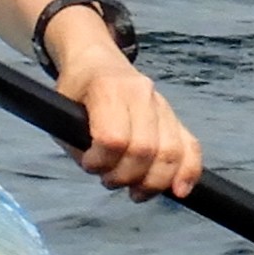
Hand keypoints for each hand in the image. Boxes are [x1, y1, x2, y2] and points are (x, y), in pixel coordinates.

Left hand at [63, 53, 201, 197]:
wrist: (96, 62)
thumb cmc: (77, 93)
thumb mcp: (62, 114)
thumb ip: (79, 146)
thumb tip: (106, 173)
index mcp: (107, 88)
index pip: (113, 137)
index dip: (102, 161)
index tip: (89, 165)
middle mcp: (140, 92)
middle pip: (145, 149)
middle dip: (127, 176)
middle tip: (110, 180)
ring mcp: (162, 103)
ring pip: (171, 151)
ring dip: (154, 182)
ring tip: (136, 192)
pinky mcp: (175, 116)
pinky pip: (191, 146)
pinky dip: (188, 171)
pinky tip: (178, 190)